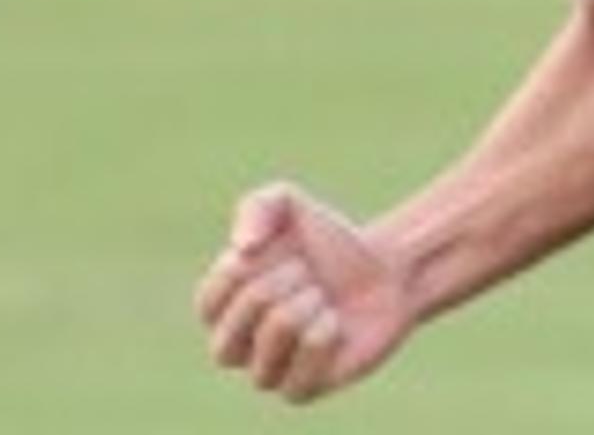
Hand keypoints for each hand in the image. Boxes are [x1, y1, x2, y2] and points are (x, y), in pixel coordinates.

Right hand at [196, 181, 410, 402]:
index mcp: (221, 309)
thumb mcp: (290, 205)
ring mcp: (266, 373)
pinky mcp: (300, 390)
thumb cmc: (327, 243)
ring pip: (268, 350)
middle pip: (232, 330)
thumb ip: (257, 208)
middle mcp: (235, 347)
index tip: (280, 251)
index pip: (209, 302)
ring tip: (322, 296)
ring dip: (305, 308)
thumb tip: (243, 247)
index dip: (247, 271)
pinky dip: (323, 338)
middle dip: (278, 287)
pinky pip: (297, 378)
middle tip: (307, 273)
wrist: (384, 269)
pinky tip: (335, 323)